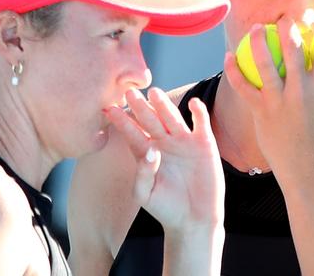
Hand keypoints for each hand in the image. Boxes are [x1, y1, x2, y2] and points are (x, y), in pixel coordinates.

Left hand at [104, 87, 224, 233]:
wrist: (193, 220)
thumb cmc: (165, 208)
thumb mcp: (146, 194)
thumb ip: (143, 173)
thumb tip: (150, 150)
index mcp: (147, 152)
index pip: (132, 133)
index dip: (122, 122)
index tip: (109, 109)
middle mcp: (164, 142)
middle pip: (150, 121)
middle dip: (141, 107)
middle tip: (129, 92)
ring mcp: (184, 141)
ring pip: (172, 118)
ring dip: (164, 105)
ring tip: (155, 93)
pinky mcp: (204, 144)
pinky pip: (200, 124)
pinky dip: (199, 113)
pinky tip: (194, 103)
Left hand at [224, 17, 313, 185]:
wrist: (309, 176)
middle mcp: (301, 92)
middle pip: (293, 49)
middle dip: (289, 27)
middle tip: (285, 18)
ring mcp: (278, 102)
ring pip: (264, 63)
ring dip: (257, 41)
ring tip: (255, 28)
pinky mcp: (260, 112)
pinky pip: (243, 87)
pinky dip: (234, 70)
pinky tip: (228, 56)